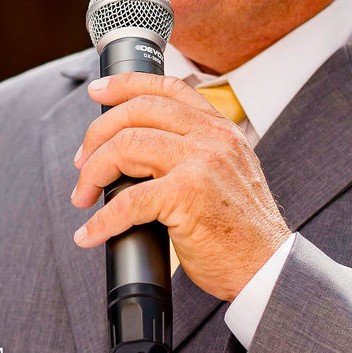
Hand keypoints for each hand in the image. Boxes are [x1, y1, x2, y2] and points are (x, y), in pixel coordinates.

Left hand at [71, 72, 291, 300]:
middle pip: (135, 113)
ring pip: (124, 147)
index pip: (166, 88)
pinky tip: (91, 233)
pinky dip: (102, 220)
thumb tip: (129, 147)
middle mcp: (211, 137)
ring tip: (83, 196)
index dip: (125, 84)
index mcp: (219, 128)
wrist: (269, 268)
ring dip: (92, 173)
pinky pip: (128, 200)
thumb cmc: (239, 228)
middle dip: (97, 135)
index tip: (97, 91)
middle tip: (82, 163)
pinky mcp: (187, 196)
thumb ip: (190, 148)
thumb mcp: (224, 170)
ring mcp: (201, 163)